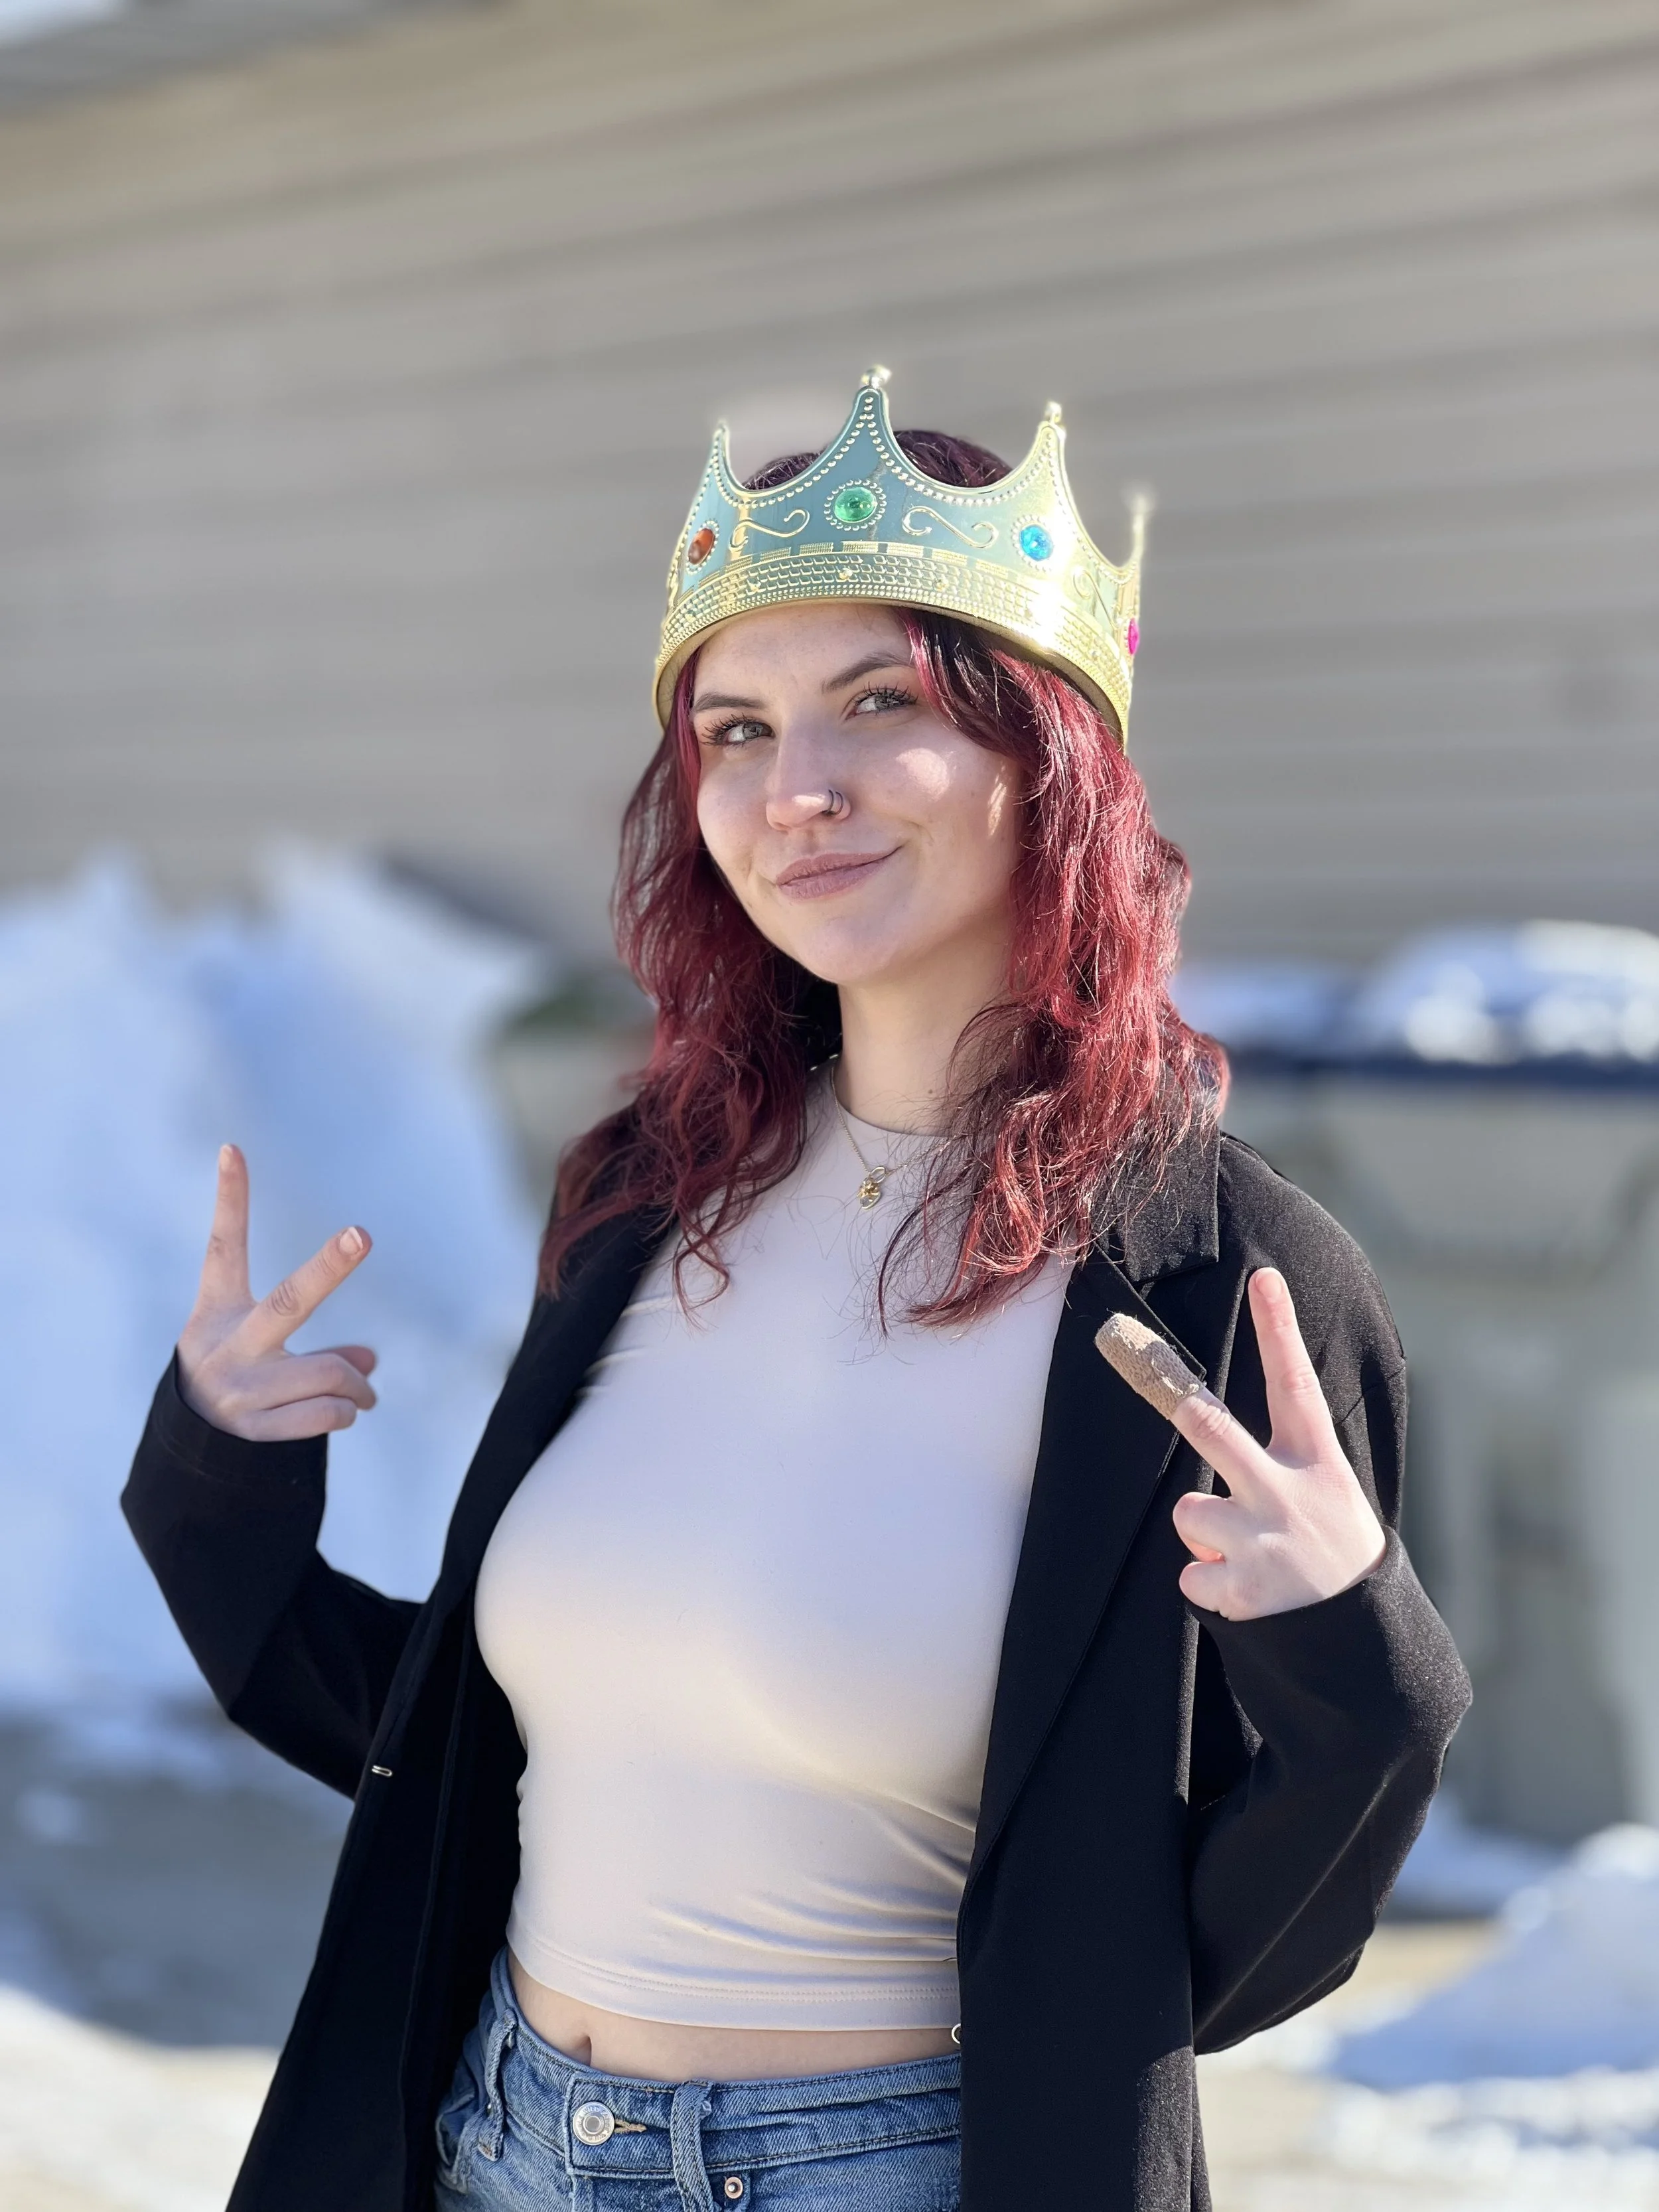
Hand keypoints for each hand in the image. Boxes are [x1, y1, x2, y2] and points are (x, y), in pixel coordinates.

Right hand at [177, 1144, 378, 1440]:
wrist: (190, 1449)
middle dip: (329, 1266)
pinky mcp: (253, 1429)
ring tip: (362, 1393)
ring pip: (331, 1372)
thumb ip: (312, 1343)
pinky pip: (326, 1413)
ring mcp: (239, 1388)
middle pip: (289, 1301)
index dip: (229, 1199)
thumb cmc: (236, 1378)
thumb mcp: (257, 1348)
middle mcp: (226, 1344)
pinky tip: (344, 1413)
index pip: (223, 1246)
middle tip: (362, 1234)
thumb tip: (369, 1360)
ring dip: (358, 1385)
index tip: (232, 1148)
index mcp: (218, 1311)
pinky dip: (345, 1411)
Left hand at [1169, 1269, 1385, 1620]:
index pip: (1296, 1385)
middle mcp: (1291, 1494)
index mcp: (1319, 1464)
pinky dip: (1207, 1586)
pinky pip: (1188, 1575)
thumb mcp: (1329, 1496)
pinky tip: (1247, 1595)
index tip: (1265, 1276)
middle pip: (1213, 1432)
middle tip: (1151, 1372)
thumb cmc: (1334, 1555)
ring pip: (1187, 1512)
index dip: (1280, 1329)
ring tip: (1246, 1556)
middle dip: (1180, 1405)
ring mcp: (1266, 1542)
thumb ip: (1280, 1468)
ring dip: (1204, 1536)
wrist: (1365, 1647)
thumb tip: (1199, 1466)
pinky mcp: (1245, 1590)